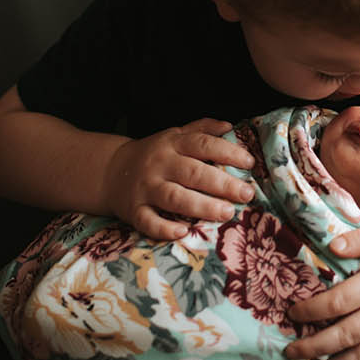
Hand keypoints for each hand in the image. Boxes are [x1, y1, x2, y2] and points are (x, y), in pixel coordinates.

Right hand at [102, 118, 254, 238]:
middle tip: (246, 194)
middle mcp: (160, 165)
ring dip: (202, 206)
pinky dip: (163, 228)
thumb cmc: (154, 154)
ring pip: (174, 197)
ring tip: (227, 213)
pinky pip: (147, 221)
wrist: (110, 171)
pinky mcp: (133, 210)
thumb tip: (230, 126)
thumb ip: (202, 129)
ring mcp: (146, 188)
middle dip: (222, 184)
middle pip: (193, 173)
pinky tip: (182, 232)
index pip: (203, 145)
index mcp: (173, 144)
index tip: (249, 163)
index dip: (228, 152)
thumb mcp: (175, 135)